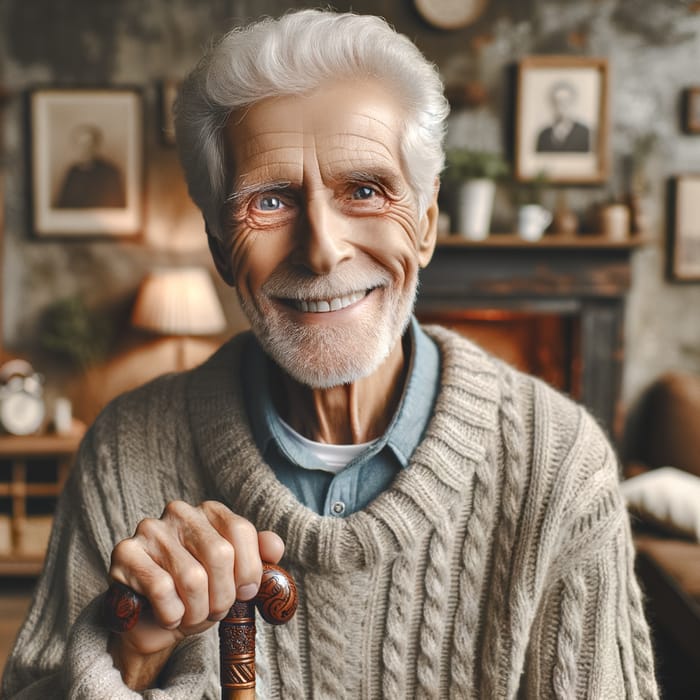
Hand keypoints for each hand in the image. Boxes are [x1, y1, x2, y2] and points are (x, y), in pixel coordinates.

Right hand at [107, 500, 283, 673]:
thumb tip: (275, 547)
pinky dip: (172, 615)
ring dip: (197, 611)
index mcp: (210, 510)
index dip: (248, 571)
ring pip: (192, 578)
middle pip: (219, 554)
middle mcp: (180, 512)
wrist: (156, 626)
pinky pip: (161, 589)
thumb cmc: (201, 595)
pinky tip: (169, 615)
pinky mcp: (125, 553)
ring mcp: (150, 530)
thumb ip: (260, 558)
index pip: (241, 531)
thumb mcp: (237, 578)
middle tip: (215, 609)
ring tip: (192, 615)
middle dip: (223, 595)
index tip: (245, 592)